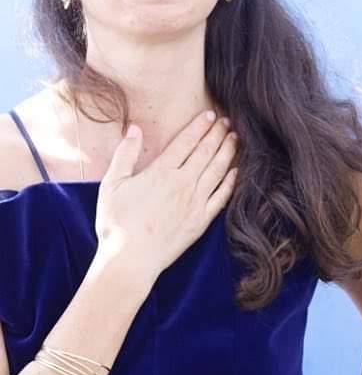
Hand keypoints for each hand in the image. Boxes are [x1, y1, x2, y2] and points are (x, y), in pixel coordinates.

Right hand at [95, 111, 237, 282]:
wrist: (130, 259)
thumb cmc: (116, 223)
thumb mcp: (112, 184)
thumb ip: (125, 154)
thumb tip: (135, 129)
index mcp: (161, 172)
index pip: (186, 141)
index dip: (200, 126)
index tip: (211, 115)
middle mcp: (183, 183)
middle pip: (206, 152)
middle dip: (218, 134)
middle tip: (228, 122)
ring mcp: (196, 202)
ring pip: (218, 170)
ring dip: (228, 152)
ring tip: (235, 139)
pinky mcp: (202, 220)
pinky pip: (222, 197)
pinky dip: (231, 181)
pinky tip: (236, 171)